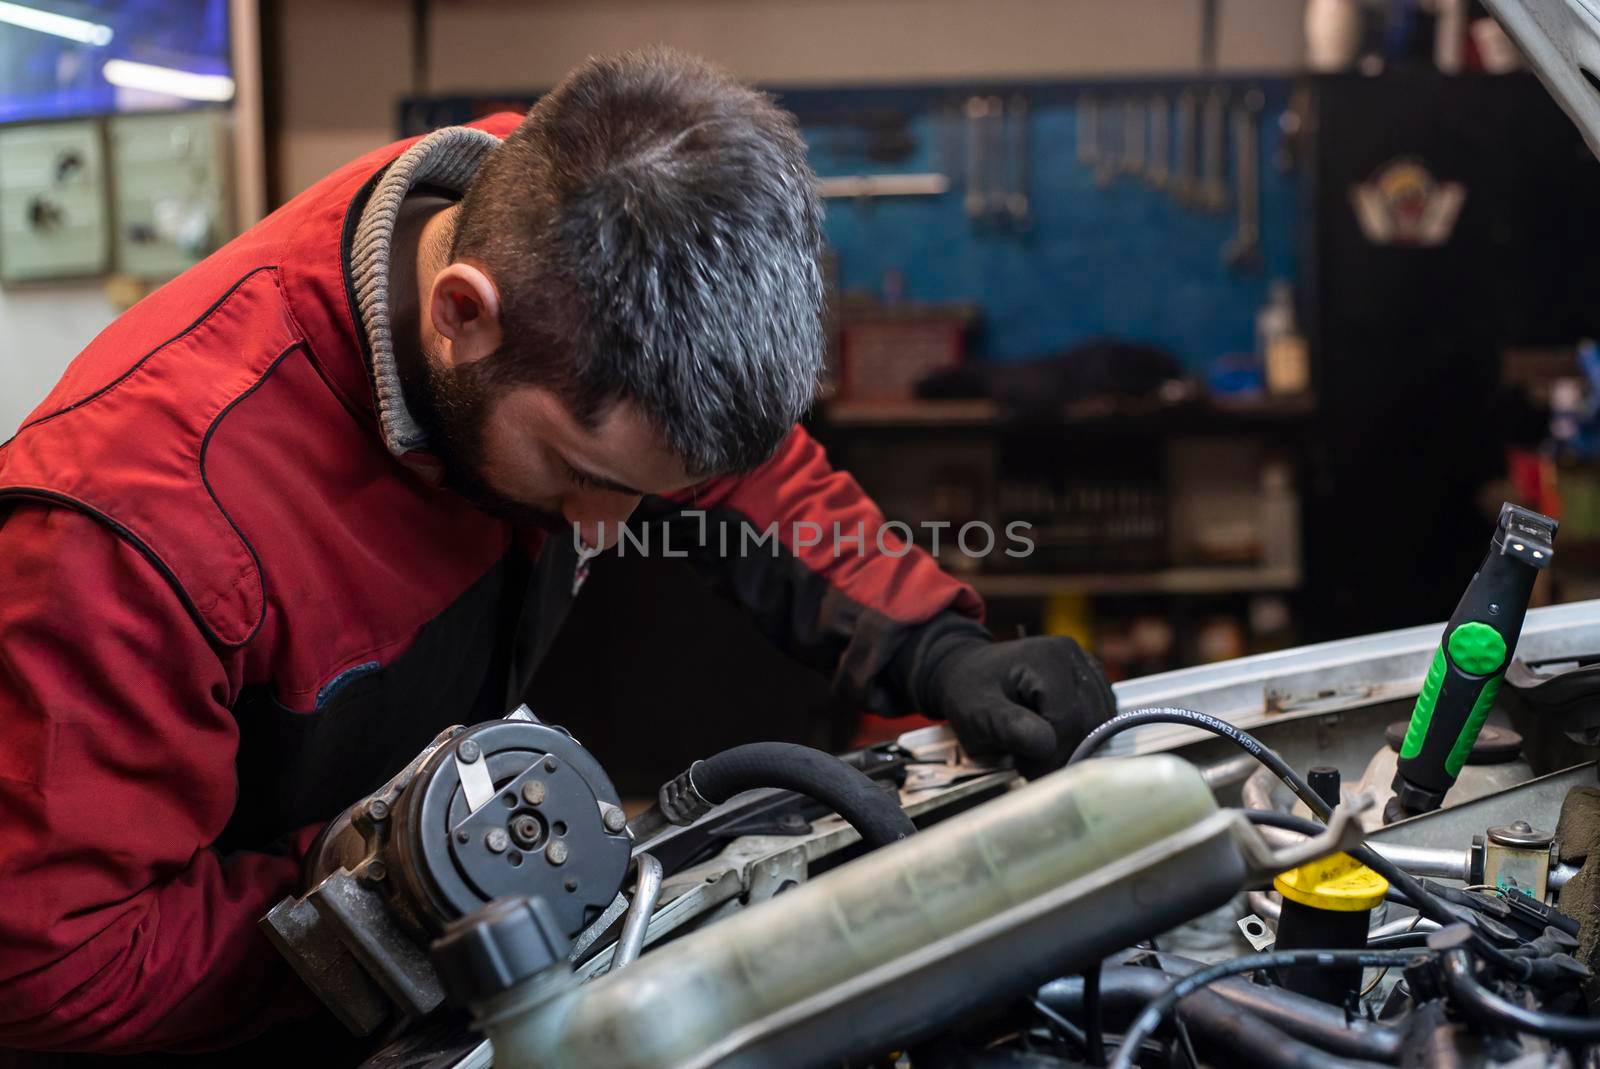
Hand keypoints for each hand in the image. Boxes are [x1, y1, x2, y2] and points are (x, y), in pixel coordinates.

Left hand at [922, 635, 1116, 776]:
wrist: (966, 670)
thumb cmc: (968, 692)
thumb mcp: (977, 713)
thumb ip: (1010, 728)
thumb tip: (1047, 746)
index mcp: (1044, 659)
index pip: (1067, 719)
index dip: (1053, 755)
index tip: (1029, 773)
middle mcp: (1070, 655)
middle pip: (1089, 720)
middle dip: (1066, 752)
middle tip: (1036, 769)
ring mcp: (1083, 663)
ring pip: (1101, 719)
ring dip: (1076, 744)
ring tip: (1042, 754)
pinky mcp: (1089, 676)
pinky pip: (1101, 713)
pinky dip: (1085, 732)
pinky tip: (1057, 739)